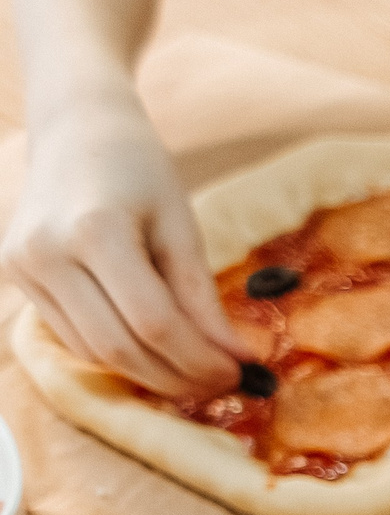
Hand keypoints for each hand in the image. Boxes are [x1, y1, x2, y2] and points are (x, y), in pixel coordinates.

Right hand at [1, 99, 244, 396]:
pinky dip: (119, 355)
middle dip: (178, 377)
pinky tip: (156, 353)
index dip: (200, 359)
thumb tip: (237, 359)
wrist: (76, 129)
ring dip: (150, 374)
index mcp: (94, 231)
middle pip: (119, 347)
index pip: (153, 322)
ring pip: (93, 352)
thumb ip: (201, 296)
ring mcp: (23, 267)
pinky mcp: (15, 276)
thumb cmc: (139, 170)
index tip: (242, 372)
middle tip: (225, 385)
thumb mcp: (181, 226)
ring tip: (197, 373)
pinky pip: (74, 338)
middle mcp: (46, 253)